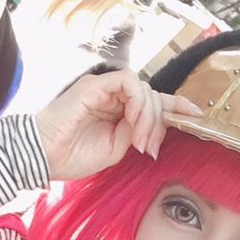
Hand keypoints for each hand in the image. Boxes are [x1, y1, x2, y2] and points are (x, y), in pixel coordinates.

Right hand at [34, 69, 201, 180]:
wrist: (43, 157)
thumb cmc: (72, 156)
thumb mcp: (115, 149)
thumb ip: (135, 133)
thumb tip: (155, 126)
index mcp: (116, 111)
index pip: (152, 101)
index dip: (175, 105)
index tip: (197, 114)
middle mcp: (111, 96)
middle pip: (152, 96)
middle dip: (158, 122)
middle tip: (149, 147)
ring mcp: (103, 88)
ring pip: (143, 88)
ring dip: (149, 115)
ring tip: (140, 139)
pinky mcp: (95, 85)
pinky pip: (128, 83)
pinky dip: (138, 101)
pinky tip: (133, 120)